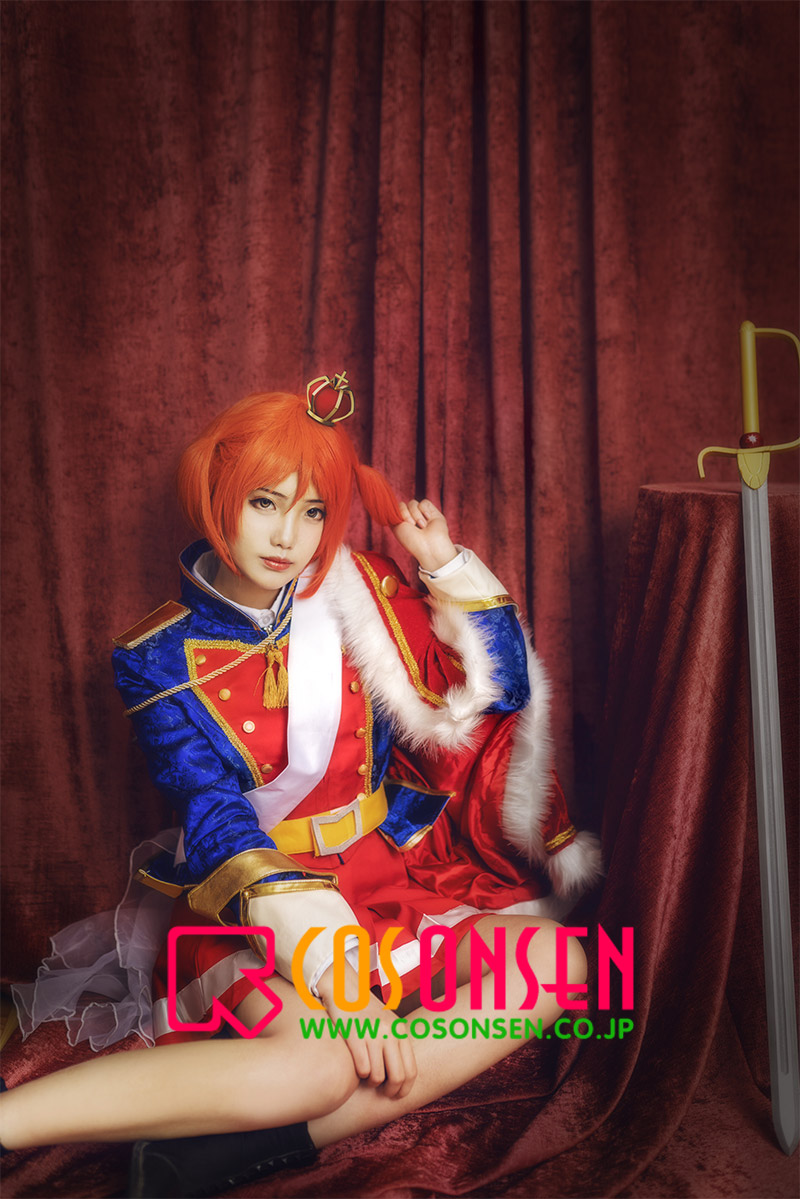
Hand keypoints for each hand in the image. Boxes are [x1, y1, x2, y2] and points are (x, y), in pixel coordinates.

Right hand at [316, 962, 417, 1098]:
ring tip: (367, 1077)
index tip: (398, 1096)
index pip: (411, 1070)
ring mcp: (372, 1033)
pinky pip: (362, 1068)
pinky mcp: (355, 1034)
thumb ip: (396, 1044)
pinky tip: (357, 1068)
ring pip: (377, 1076)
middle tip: (383, 1093)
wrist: (345, 989)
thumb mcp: (387, 1024)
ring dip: (371, 1083)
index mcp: (400, 1031)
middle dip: (391, 1091)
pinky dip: (360, 1074)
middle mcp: (390, 1032)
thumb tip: (403, 1077)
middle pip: (397, 1077)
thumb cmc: (365, 1011)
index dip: (405, 1089)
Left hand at [391, 499, 457, 572]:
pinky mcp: (432, 511)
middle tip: (411, 524)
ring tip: (422, 526)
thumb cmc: (411, 540)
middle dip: (405, 514)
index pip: (395, 509)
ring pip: (413, 503)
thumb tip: (392, 505)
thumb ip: (393, 514)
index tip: (401, 523)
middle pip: (403, 504)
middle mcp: (411, 518)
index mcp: (401, 523)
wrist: (429, 546)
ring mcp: (421, 514)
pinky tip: (428, 519)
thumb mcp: (397, 527)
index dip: (397, 513)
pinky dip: (424, 510)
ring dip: (416, 515)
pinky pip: (424, 502)